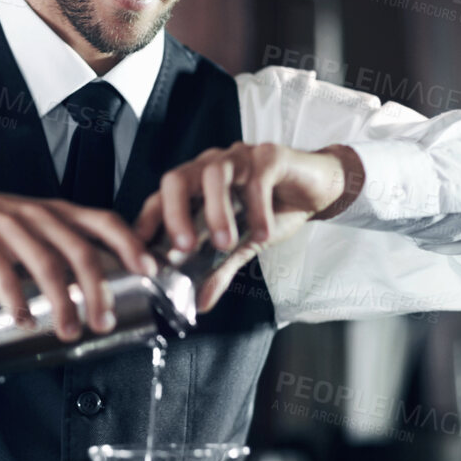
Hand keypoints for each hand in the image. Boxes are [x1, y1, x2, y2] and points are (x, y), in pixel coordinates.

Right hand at [0, 185, 156, 340]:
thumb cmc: (0, 224)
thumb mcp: (40, 224)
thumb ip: (69, 243)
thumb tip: (105, 283)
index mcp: (60, 212)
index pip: (105, 221)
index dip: (130, 245)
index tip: (149, 270)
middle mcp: (39, 216)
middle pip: (80, 252)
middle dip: (97, 291)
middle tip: (104, 322)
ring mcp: (10, 228)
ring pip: (46, 266)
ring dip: (62, 304)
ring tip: (68, 331)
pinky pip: (4, 276)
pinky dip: (18, 302)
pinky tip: (25, 321)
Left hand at [133, 143, 363, 312]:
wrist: (317, 189)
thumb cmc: (274, 209)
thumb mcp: (243, 245)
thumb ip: (219, 270)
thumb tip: (199, 303)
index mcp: (196, 186)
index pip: (159, 199)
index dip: (147, 225)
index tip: (142, 257)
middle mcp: (211, 167)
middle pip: (176, 179)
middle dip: (174, 215)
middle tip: (184, 248)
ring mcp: (239, 158)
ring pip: (213, 174)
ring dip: (216, 211)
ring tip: (226, 243)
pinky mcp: (270, 156)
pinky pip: (257, 178)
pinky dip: (257, 209)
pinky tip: (264, 234)